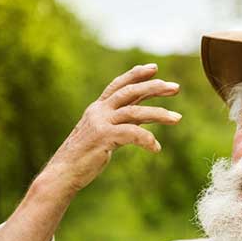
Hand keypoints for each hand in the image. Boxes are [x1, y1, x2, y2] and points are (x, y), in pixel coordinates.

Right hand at [44, 63, 180, 192]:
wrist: (63, 172)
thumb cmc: (86, 155)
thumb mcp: (105, 132)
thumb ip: (122, 121)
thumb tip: (144, 115)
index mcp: (98, 108)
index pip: (119, 84)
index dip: (136, 74)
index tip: (155, 68)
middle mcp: (99, 111)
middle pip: (130, 92)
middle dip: (154, 87)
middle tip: (176, 88)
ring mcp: (100, 123)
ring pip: (135, 112)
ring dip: (159, 114)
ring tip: (178, 118)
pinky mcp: (103, 137)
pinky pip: (132, 134)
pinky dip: (147, 139)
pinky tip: (156, 148)